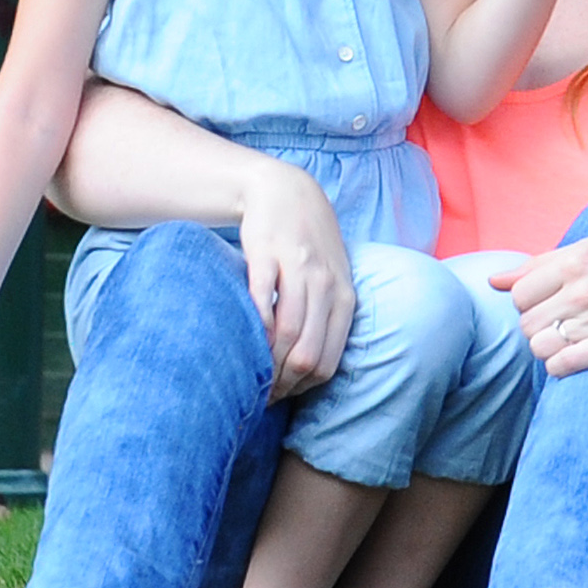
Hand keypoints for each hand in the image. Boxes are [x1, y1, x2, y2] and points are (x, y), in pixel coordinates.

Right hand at [235, 158, 357, 400]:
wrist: (285, 191)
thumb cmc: (308, 246)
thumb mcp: (332, 281)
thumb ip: (327, 319)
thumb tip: (309, 372)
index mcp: (345, 298)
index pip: (327, 362)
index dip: (300, 388)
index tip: (278, 396)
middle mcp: (327, 286)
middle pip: (307, 355)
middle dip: (280, 383)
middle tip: (257, 393)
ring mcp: (299, 269)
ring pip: (286, 334)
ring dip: (264, 363)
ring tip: (246, 376)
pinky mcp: (267, 255)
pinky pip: (262, 301)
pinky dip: (253, 327)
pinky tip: (242, 339)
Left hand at [507, 220, 587, 376]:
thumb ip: (542, 263)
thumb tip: (494, 281)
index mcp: (577, 258)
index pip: (519, 295)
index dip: (530, 304)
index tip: (550, 304)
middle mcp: (585, 288)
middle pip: (527, 325)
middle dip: (539, 328)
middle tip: (564, 323)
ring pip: (541, 348)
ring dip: (550, 349)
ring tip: (573, 340)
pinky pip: (565, 366)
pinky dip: (562, 366)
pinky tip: (579, 356)